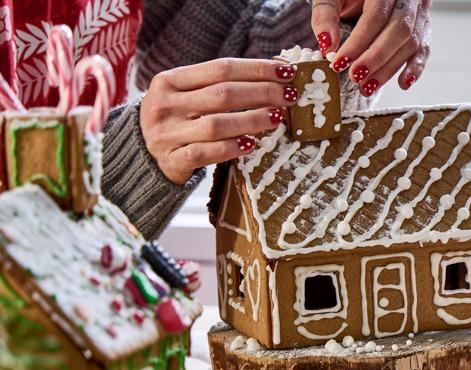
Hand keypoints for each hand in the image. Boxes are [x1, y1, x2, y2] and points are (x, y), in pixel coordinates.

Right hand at [140, 58, 298, 184]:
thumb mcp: (185, 96)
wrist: (141, 156)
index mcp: (169, 80)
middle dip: (262, 93)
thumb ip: (217, 85)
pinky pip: (205, 154)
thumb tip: (272, 77)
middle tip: (289, 95)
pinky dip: (231, 148)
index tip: (285, 72)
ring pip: (216, 125)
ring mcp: (166, 134)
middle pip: (222, 94)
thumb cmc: (176, 121)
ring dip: (252, 120)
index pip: (220, 68)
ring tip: (277, 117)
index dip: (256, 69)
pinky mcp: (172, 161)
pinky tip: (251, 144)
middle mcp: (165, 105)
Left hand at [311, 0, 431, 95]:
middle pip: (399, 31)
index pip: (376, 16)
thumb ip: (325, 15)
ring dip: (389, 69)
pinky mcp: (423, 26)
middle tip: (356, 78)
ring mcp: (419, 11)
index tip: (340, 63)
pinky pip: (424, 48)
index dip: (358, 42)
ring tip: (368, 86)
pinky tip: (403, 83)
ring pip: (411, 43)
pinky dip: (415, 68)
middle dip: (376, 58)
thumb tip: (327, 47)